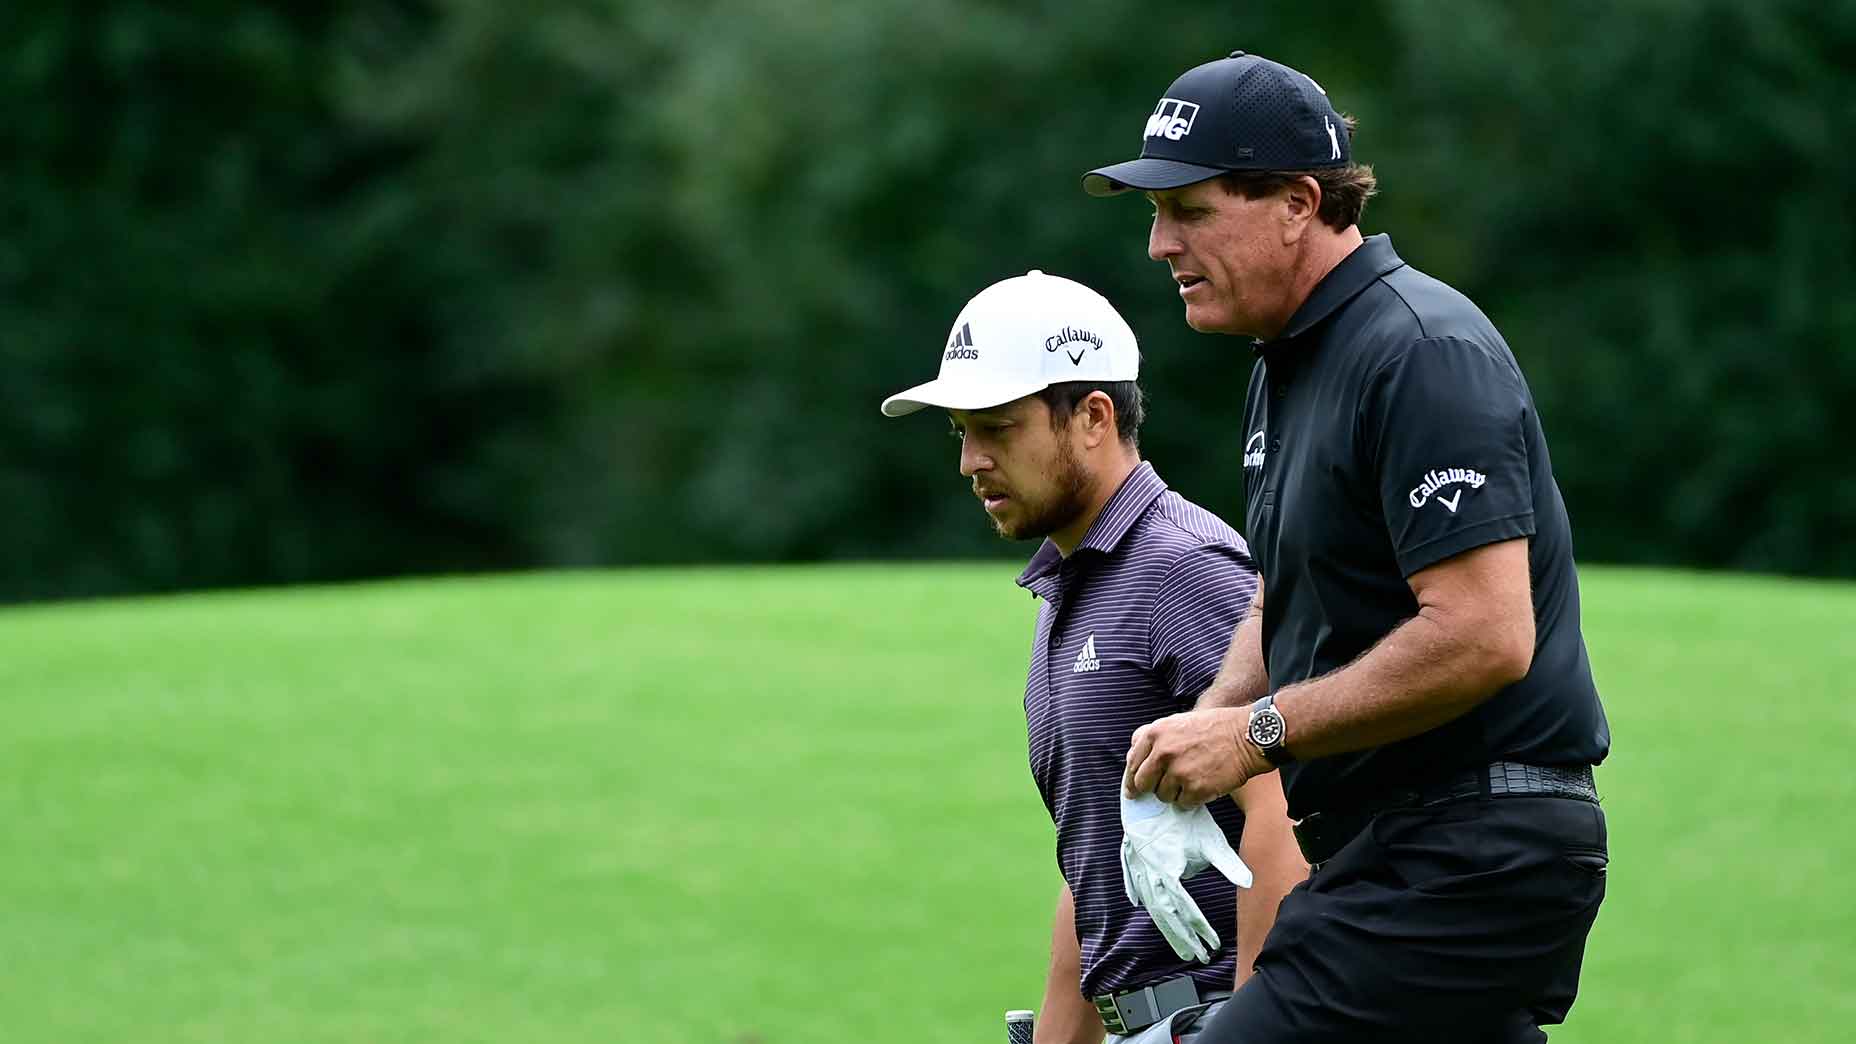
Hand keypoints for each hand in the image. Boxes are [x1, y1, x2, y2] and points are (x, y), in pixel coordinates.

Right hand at [1119, 791, 1252, 962]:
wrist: (1156, 790)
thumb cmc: (1185, 816)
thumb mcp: (1210, 840)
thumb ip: (1227, 863)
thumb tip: (1248, 882)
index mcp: (1168, 872)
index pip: (1185, 911)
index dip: (1198, 930)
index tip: (1210, 946)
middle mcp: (1151, 873)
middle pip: (1166, 914)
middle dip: (1181, 937)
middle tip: (1195, 955)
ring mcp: (1138, 864)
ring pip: (1150, 900)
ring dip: (1164, 922)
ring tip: (1177, 940)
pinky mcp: (1132, 852)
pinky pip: (1130, 876)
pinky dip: (1134, 889)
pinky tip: (1138, 901)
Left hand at [1124, 708, 1268, 805]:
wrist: (1247, 736)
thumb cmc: (1215, 728)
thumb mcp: (1178, 722)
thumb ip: (1155, 738)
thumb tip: (1135, 758)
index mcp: (1156, 733)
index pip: (1132, 762)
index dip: (1132, 778)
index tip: (1133, 790)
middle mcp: (1163, 753)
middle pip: (1142, 783)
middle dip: (1150, 789)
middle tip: (1160, 790)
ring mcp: (1178, 772)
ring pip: (1163, 796)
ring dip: (1174, 793)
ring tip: (1192, 780)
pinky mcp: (1195, 789)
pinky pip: (1183, 804)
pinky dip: (1191, 800)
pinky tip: (1203, 787)